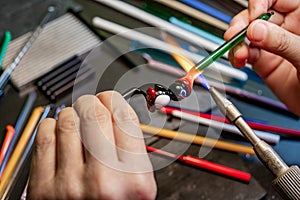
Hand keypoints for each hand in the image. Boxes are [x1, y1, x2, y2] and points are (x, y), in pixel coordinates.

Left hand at [27, 91, 156, 198]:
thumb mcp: (138, 186)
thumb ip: (133, 149)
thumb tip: (120, 113)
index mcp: (135, 180)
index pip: (123, 118)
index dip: (115, 100)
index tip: (110, 98)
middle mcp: (103, 181)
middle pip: (95, 113)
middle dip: (93, 103)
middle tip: (92, 105)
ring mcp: (70, 184)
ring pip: (68, 119)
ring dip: (73, 114)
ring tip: (77, 121)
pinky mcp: (43, 188)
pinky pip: (46, 135)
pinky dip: (53, 126)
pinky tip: (60, 132)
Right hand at [224, 0, 299, 115]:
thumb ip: (281, 42)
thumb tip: (256, 30)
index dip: (260, 3)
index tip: (254, 17)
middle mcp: (284, 28)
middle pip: (255, 15)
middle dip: (242, 24)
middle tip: (238, 34)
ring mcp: (270, 44)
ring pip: (245, 35)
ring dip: (236, 43)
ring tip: (239, 52)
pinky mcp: (261, 60)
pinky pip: (243, 53)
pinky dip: (236, 56)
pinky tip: (239, 59)